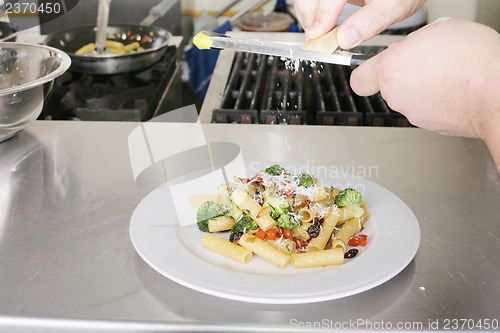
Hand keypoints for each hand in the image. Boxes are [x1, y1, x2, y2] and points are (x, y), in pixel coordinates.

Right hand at [294, 0, 424, 48]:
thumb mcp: (393, 8)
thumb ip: (369, 22)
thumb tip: (345, 39)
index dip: (320, 17)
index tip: (317, 37)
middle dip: (308, 16)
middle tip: (316, 37)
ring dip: (308, 15)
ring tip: (319, 32)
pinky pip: (314, 0)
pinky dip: (313, 11)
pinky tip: (322, 23)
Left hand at [351, 18, 499, 168]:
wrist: (496, 94)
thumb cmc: (473, 62)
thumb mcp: (440, 30)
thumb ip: (412, 41)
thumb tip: (405, 48)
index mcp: (391, 71)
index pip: (358, 79)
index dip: (365, 72)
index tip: (371, 67)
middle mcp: (397, 96)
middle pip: (386, 85)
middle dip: (400, 74)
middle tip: (422, 62)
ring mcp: (413, 113)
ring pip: (407, 97)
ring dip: (419, 86)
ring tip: (444, 73)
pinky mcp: (429, 125)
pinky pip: (424, 108)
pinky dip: (433, 99)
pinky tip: (451, 88)